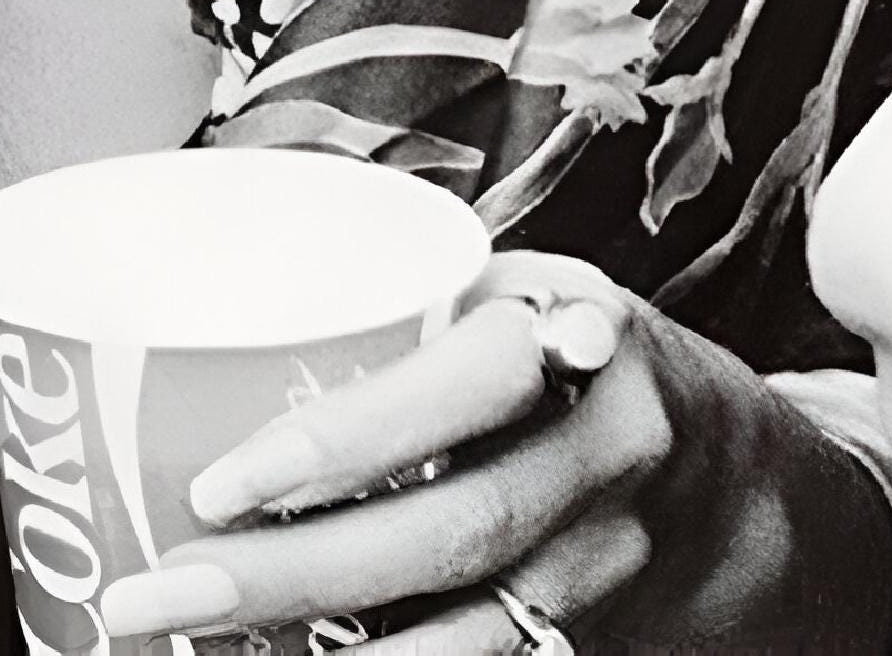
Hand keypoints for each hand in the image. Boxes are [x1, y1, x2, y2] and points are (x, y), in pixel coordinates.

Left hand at [97, 254, 891, 649]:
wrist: (742, 484)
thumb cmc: (577, 357)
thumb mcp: (521, 289)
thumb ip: (409, 295)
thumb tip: (206, 273)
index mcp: (581, 342)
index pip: (458, 390)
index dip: (340, 444)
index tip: (214, 484)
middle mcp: (607, 461)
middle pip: (443, 536)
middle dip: (283, 578)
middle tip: (149, 595)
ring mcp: (609, 572)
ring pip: (463, 639)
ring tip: (192, 648)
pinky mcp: (595, 648)